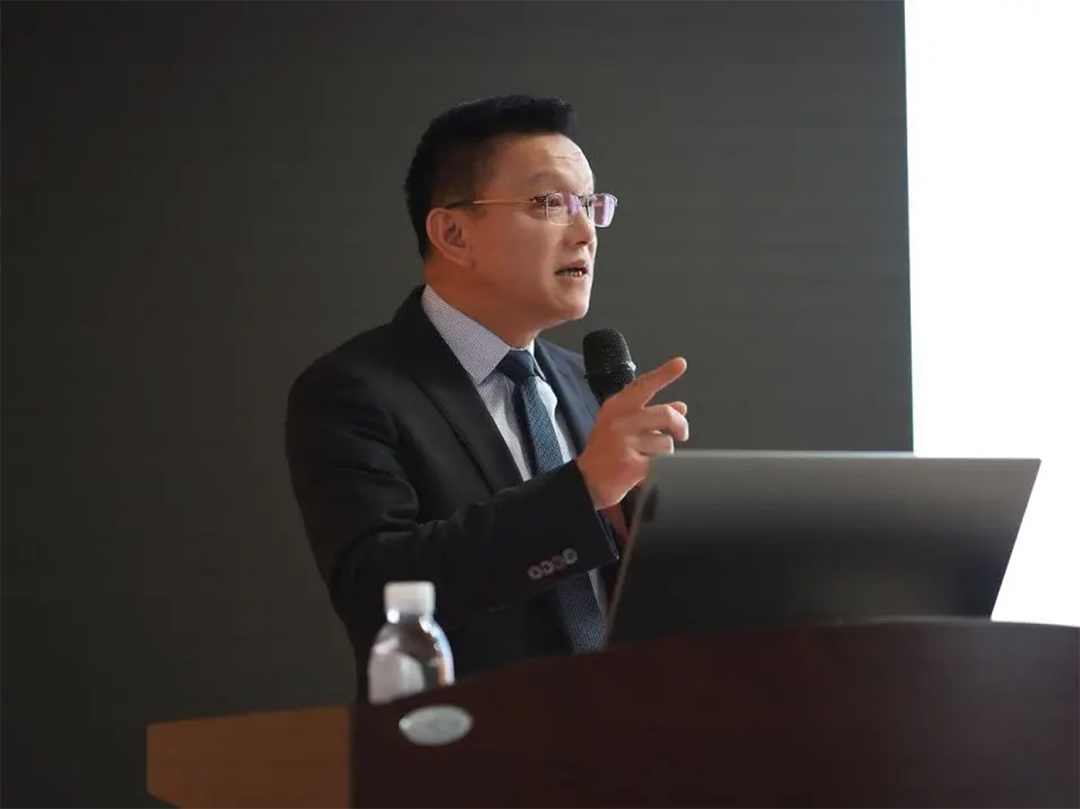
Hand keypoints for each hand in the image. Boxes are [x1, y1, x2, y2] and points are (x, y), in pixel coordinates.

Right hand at [576, 357, 688, 509]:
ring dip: (663, 452)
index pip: (643, 385)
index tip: (680, 363)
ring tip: (646, 457)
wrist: (585, 481)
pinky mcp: (632, 465)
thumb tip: (680, 407)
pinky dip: (658, 467)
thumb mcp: (622, 426)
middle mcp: (620, 421)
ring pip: (666, 443)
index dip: (664, 374)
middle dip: (680, 426)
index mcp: (617, 407)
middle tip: (681, 434)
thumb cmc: (605, 451)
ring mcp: (625, 443)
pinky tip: (642, 469)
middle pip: (666, 415)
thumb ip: (649, 414)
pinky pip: (661, 463)